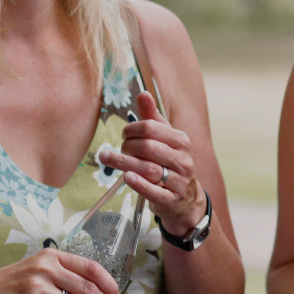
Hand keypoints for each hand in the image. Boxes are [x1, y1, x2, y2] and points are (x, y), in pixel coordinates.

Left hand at [102, 91, 204, 236]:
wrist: (185, 198)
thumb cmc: (170, 164)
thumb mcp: (165, 140)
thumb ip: (152, 118)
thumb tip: (143, 94)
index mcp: (181, 141)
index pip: (152, 128)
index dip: (132, 129)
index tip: (124, 134)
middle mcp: (183, 159)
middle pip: (149, 148)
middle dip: (128, 147)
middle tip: (120, 149)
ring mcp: (179, 181)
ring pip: (149, 170)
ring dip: (125, 163)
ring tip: (108, 159)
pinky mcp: (172, 199)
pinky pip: (155, 192)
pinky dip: (139, 184)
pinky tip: (126, 178)